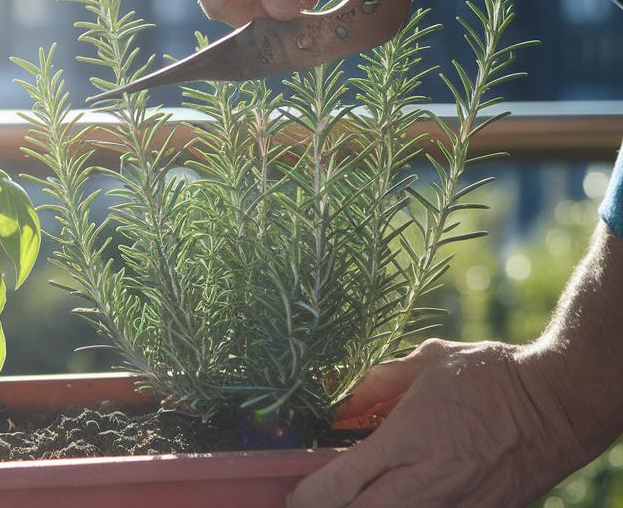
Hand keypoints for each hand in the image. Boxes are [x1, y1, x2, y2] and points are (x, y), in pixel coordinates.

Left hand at [288, 339, 591, 507]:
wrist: (561, 402)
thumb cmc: (492, 374)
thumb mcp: (426, 363)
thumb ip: (376, 385)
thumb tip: (339, 405)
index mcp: (407, 439)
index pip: (340, 483)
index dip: (310, 495)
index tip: (295, 494)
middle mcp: (428, 479)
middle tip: (322, 496)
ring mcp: (457, 504)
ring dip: (375, 506)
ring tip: (364, 490)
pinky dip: (414, 507)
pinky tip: (407, 491)